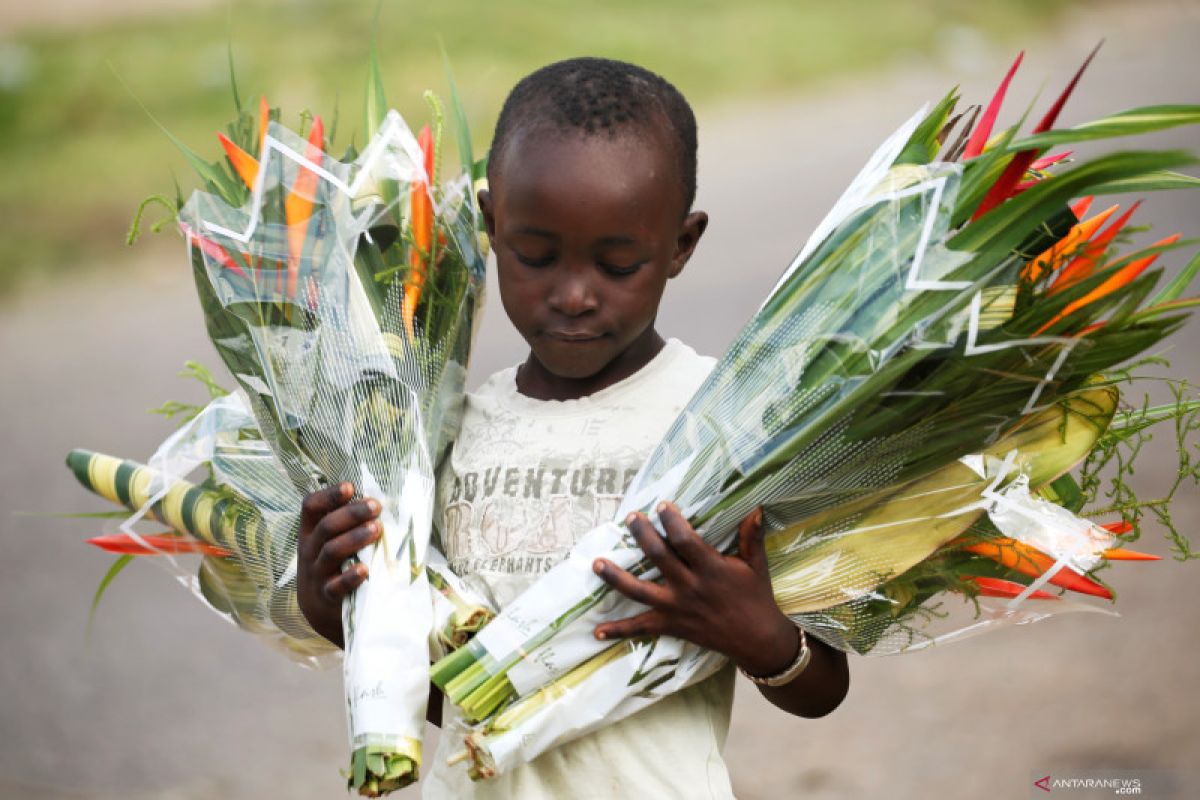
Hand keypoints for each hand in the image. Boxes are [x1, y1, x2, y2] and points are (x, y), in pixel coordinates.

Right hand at [296, 483, 381, 647]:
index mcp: (311, 532)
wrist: (321, 610)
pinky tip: (364, 569)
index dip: (328, 495)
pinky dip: (350, 577)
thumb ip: (346, 524)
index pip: (311, 507)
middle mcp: (310, 550)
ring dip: (354, 538)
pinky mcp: (327, 596)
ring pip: (332, 551)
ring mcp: (317, 574)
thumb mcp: (330, 543)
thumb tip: (380, 500)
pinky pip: (336, 586)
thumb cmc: (334, 565)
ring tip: (376, 529)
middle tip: (375, 506)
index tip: (350, 487)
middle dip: (351, 514)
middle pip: (326, 527)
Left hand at [592, 503, 798, 677]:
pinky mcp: (670, 626)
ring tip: (596, 562)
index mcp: (711, 569)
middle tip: (629, 517)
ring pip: (639, 591)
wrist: (756, 640)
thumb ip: (751, 537)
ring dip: (615, 577)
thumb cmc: (756, 597)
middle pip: (659, 557)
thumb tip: (756, 508)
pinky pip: (641, 628)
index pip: (686, 540)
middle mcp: (690, 587)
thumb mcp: (756, 566)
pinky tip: (596, 631)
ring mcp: (676, 608)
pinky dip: (618, 631)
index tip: (661, 504)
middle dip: (642, 535)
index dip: (672, 521)